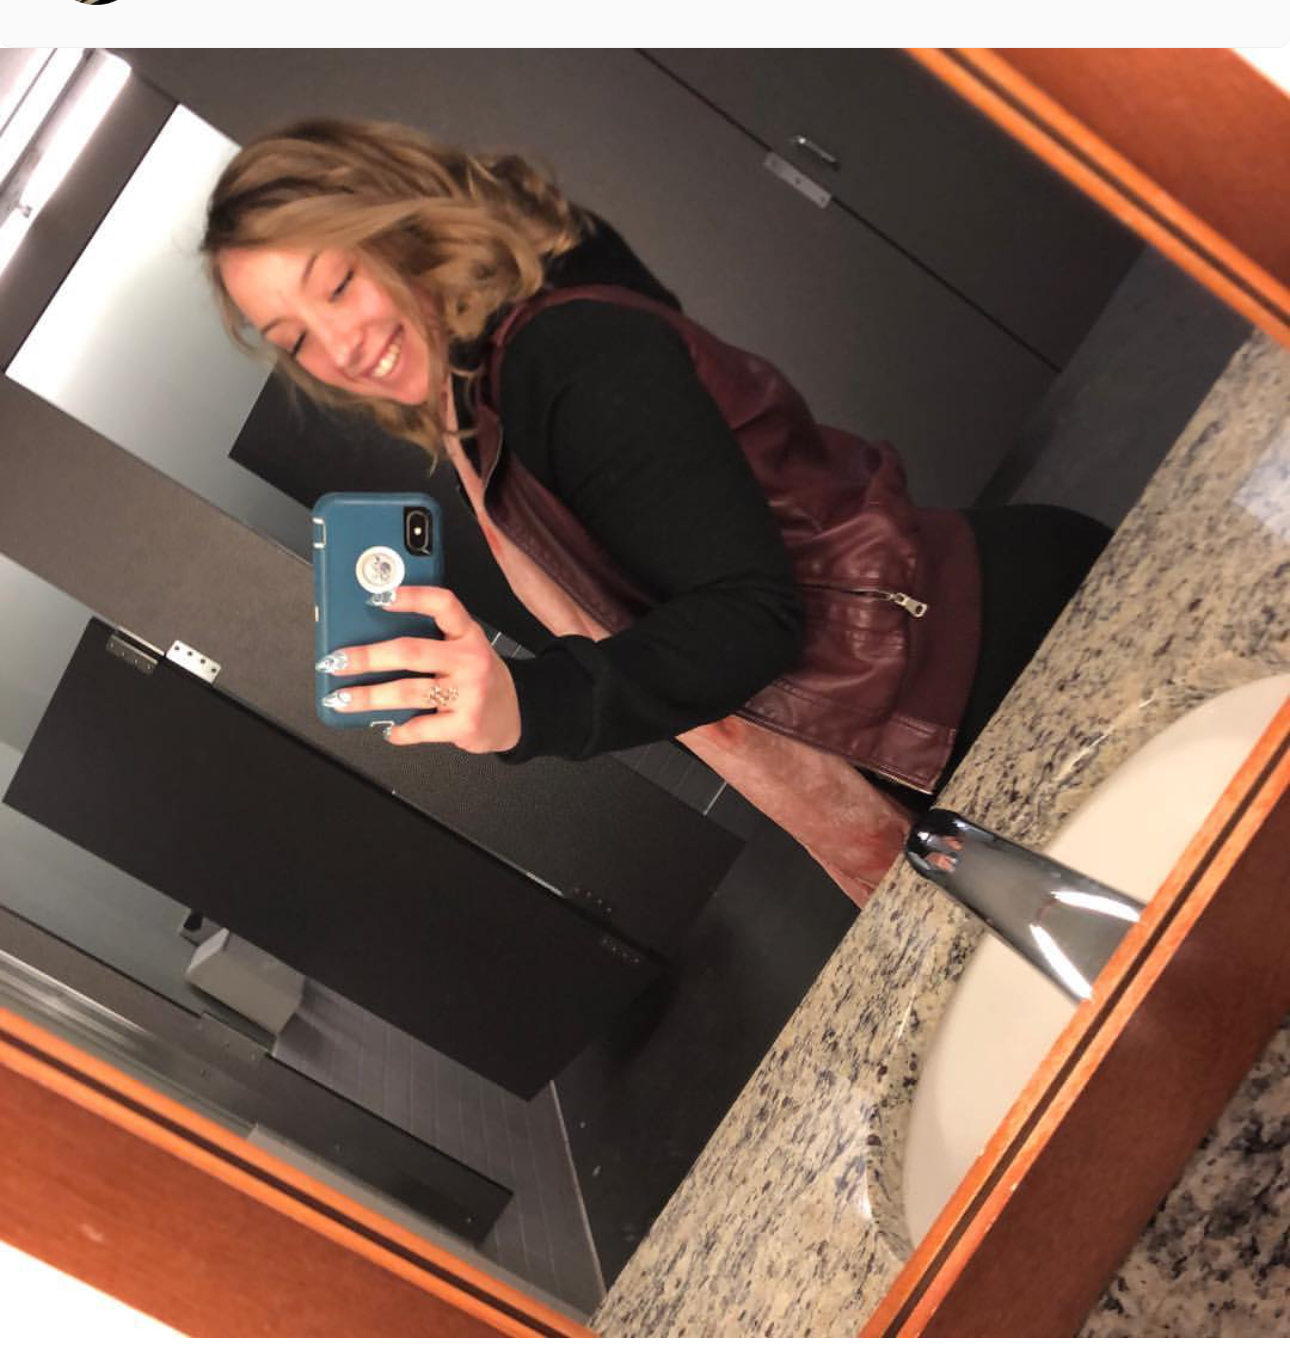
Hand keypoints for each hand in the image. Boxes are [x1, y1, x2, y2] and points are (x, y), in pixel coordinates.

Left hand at [318, 586, 521, 752]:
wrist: (515, 714)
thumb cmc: (479, 678)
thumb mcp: (465, 649)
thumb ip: (432, 640)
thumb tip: (372, 641)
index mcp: (468, 634)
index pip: (443, 604)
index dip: (411, 596)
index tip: (378, 597)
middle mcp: (470, 660)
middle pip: (411, 652)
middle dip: (367, 657)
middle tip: (337, 661)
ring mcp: (469, 693)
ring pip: (407, 693)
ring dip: (368, 697)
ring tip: (344, 698)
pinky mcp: (465, 725)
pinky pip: (421, 727)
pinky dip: (398, 730)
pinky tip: (387, 728)